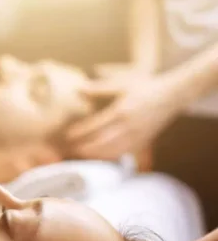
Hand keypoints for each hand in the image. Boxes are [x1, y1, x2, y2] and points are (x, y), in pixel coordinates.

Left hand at [66, 73, 181, 159]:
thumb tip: (78, 89)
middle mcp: (129, 126)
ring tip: (81, 154)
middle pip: (102, 142)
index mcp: (122, 110)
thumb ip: (100, 88)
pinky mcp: (142, 142)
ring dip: (95, 155)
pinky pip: (123, 153)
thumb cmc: (145, 87)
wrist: (173, 95)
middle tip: (71, 149)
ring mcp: (137, 136)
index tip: (68, 135)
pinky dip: (109, 157)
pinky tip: (98, 156)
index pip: (96, 125)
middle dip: (85, 147)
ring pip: (112, 151)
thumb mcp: (123, 84)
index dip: (81, 132)